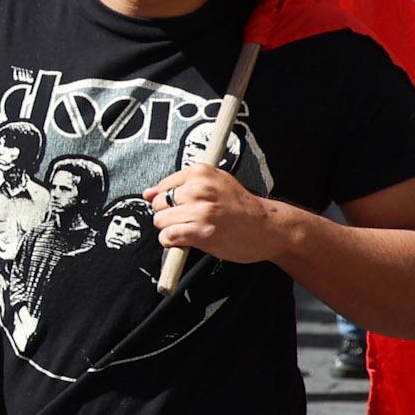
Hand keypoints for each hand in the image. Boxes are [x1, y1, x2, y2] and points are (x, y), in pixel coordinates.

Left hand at [145, 165, 285, 264]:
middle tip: (188, 220)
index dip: (168, 201)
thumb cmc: (241, 207)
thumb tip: (147, 193)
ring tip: (190, 230)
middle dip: (168, 215)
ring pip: (160, 221)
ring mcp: (201, 211)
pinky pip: (168, 237)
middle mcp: (199, 189)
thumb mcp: (215, 184)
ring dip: (170, 229)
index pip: (163, 186)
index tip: (182, 207)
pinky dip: (172, 242)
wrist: (267, 227)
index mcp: (201, 172)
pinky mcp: (201, 232)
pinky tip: (187, 240)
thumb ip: (180, 185)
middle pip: (158, 204)